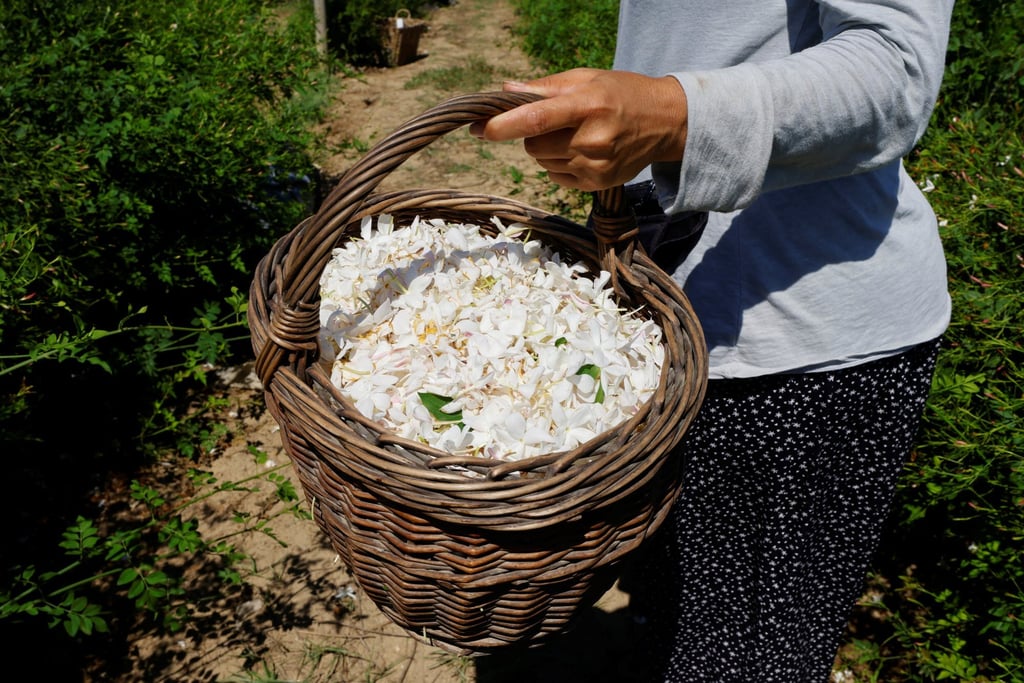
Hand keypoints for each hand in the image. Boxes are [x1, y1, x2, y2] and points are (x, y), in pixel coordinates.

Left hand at [469, 69, 687, 190]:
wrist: (664, 122)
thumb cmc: (620, 93)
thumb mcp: (587, 79)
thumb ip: (544, 87)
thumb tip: (505, 91)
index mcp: (587, 105)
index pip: (537, 119)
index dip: (504, 125)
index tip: (479, 129)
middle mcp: (591, 139)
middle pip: (533, 145)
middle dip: (532, 134)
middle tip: (557, 123)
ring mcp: (594, 166)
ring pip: (542, 162)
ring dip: (547, 150)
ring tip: (575, 136)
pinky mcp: (596, 184)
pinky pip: (555, 176)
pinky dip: (559, 165)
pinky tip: (582, 152)